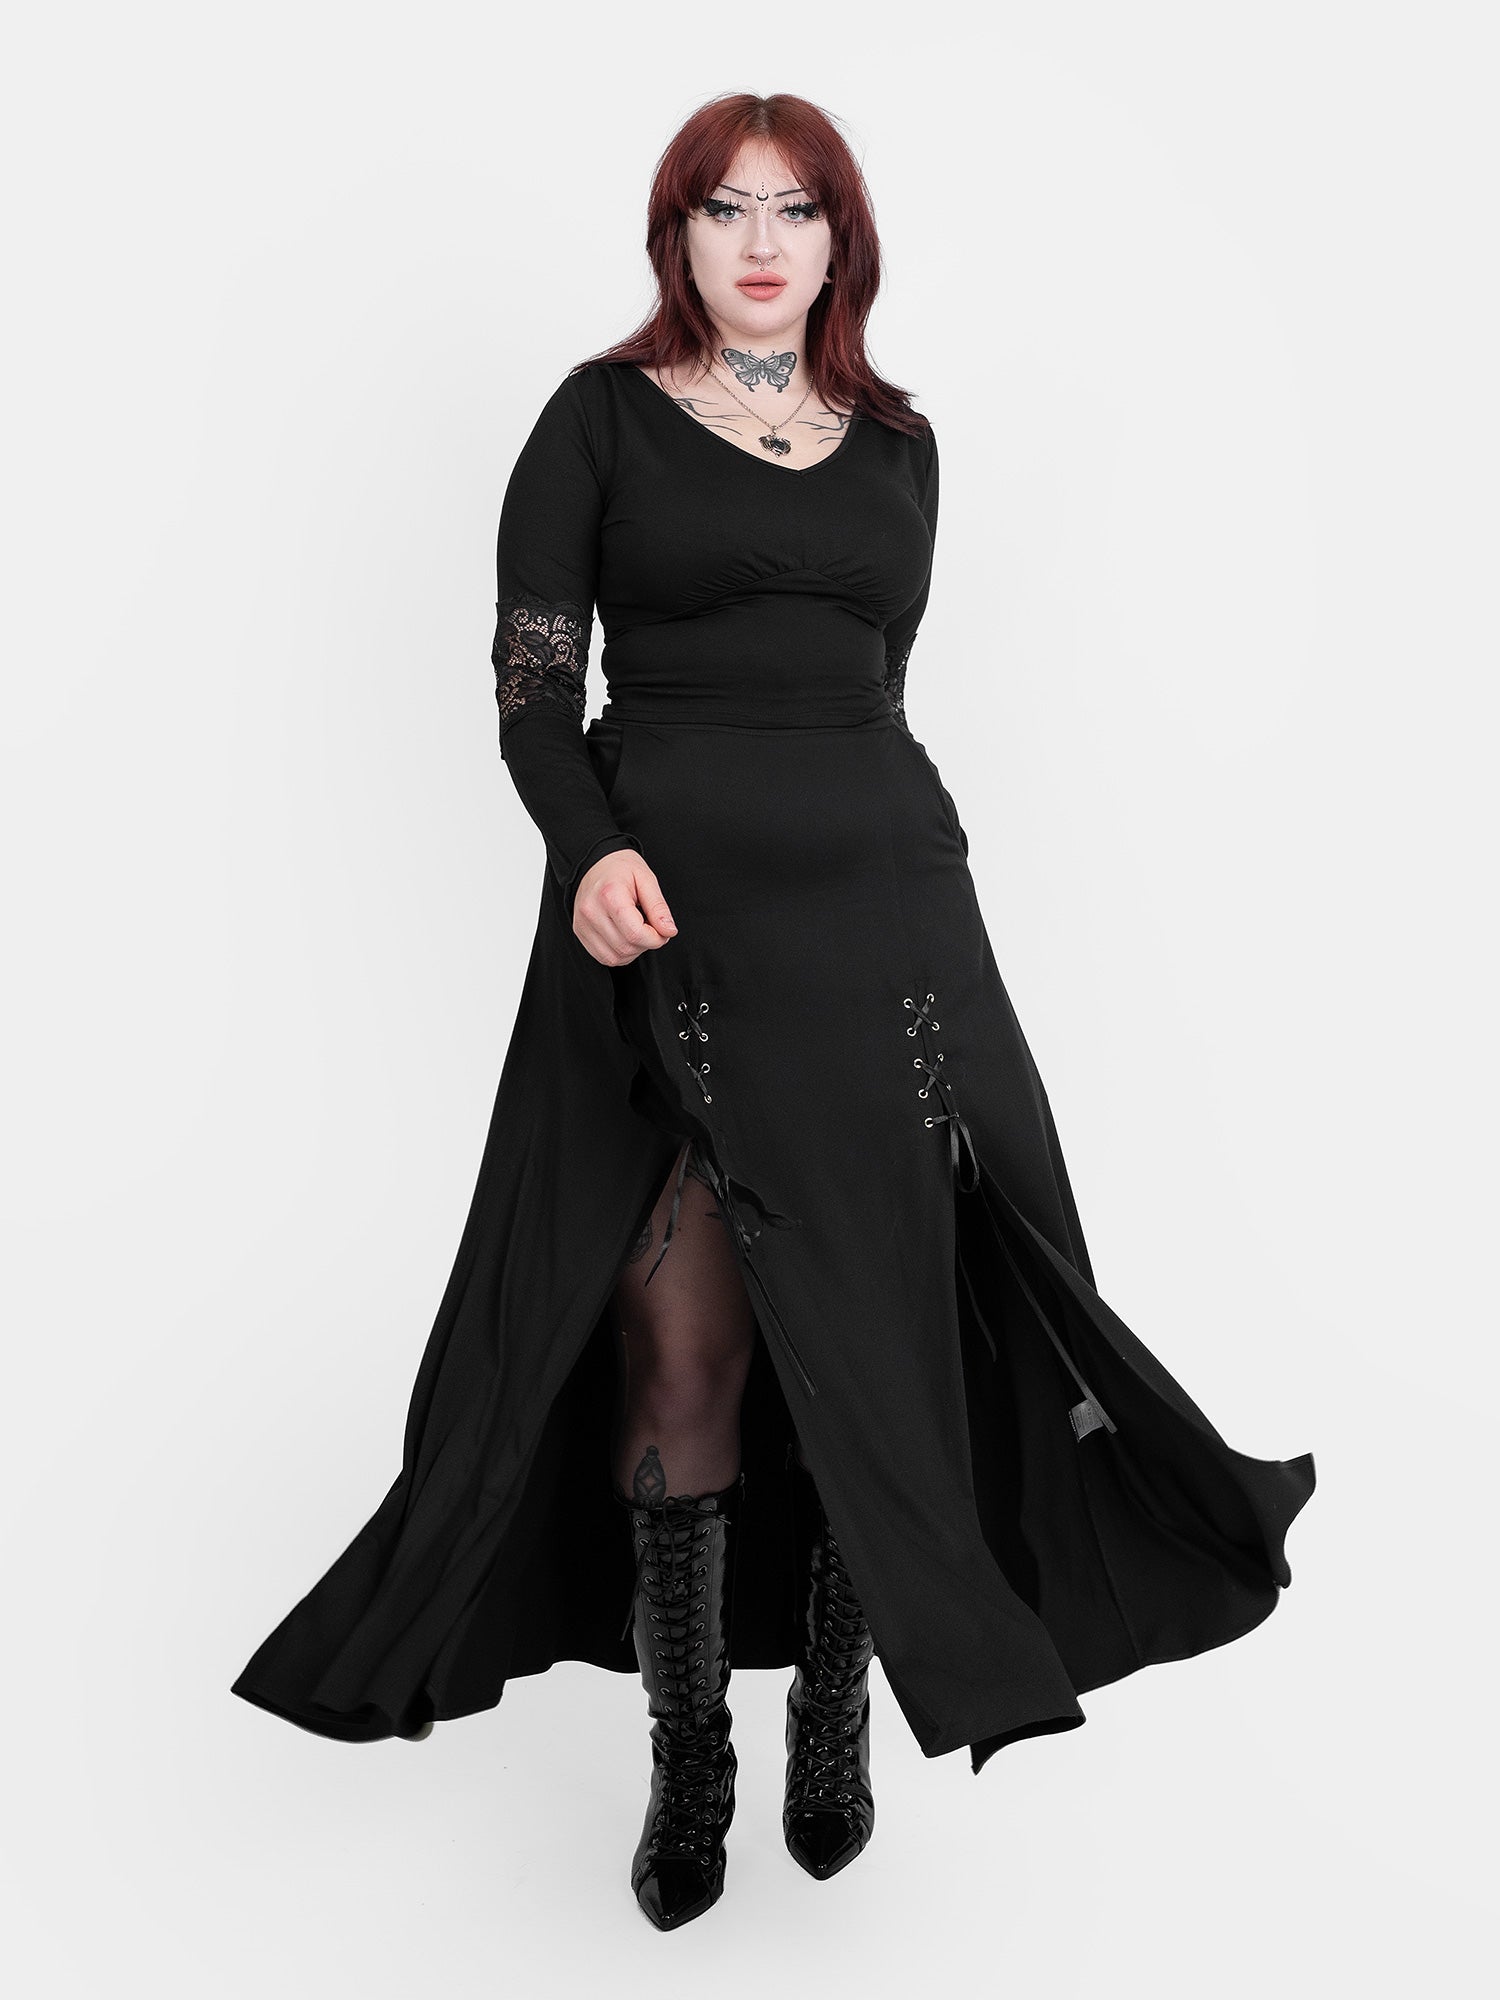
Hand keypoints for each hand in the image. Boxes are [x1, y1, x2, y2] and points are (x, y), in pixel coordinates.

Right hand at [573, 849, 678, 966]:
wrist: (596, 863)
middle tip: (652, 928)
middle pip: (626, 947)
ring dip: (634, 950)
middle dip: (646, 943)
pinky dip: (620, 953)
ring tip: (637, 930)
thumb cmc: (620, 869)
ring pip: (615, 957)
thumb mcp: (646, 879)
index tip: (663, 930)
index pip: (635, 933)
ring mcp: (583, 924)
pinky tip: (625, 937)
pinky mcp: (580, 932)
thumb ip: (659, 907)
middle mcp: (591, 911)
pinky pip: (604, 957)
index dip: (656, 938)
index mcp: (609, 895)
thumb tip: (668, 931)